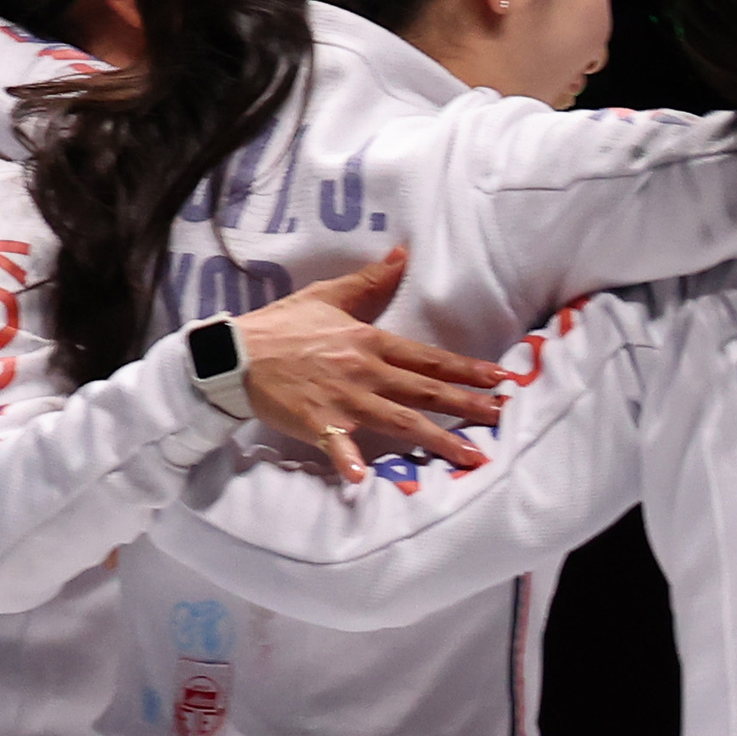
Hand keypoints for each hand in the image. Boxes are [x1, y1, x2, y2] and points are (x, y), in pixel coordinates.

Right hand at [232, 248, 507, 484]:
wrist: (234, 353)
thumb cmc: (282, 326)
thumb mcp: (327, 296)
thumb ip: (369, 282)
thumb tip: (402, 256)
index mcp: (369, 342)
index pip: (428, 357)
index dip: (466, 368)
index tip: (499, 378)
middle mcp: (364, 371)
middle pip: (424, 390)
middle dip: (467, 404)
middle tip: (503, 416)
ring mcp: (343, 399)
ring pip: (401, 421)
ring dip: (439, 440)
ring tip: (473, 457)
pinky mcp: (317, 422)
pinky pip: (338, 444)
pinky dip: (348, 461)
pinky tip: (363, 479)